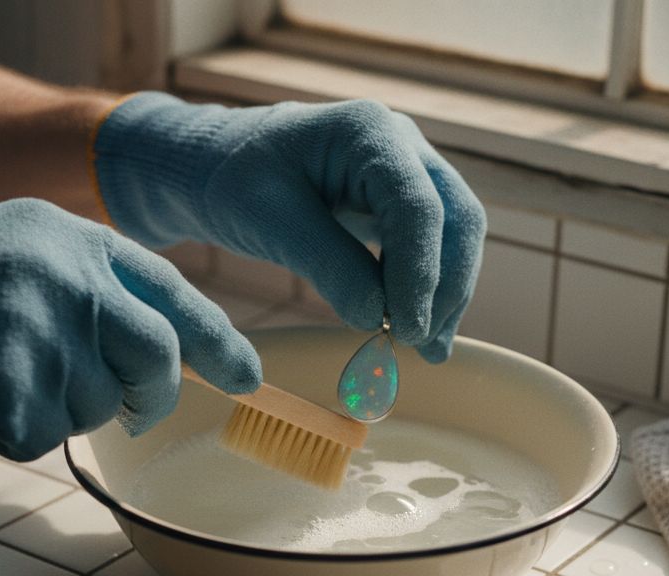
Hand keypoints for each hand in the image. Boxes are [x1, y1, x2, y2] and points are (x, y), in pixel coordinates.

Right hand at [0, 199, 259, 468]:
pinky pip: (40, 437)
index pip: (171, 291)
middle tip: (129, 411)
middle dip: (150, 396)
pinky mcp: (11, 386)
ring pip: (95, 407)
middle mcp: (67, 276)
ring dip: (54, 410)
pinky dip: (8, 434)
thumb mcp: (11, 252)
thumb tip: (159, 345)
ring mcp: (42, 330)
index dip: (216, 338)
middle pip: (156, 358)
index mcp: (71, 237)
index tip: (248, 375)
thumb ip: (84, 284)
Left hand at [93, 94, 485, 362]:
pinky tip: (416, 332)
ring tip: (428, 351)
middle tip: (423, 347)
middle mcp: (401, 144)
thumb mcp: (269, 220)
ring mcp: (406, 171)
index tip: (407, 330)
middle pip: (454, 218)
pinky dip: (428, 289)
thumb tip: (379, 318)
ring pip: (453, 234)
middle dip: (446, 287)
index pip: (417, 206)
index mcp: (369, 131)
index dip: (421, 273)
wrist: (215, 168)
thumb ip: (326, 265)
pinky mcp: (398, 203)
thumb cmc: (233, 181)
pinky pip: (432, 246)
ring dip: (446, 294)